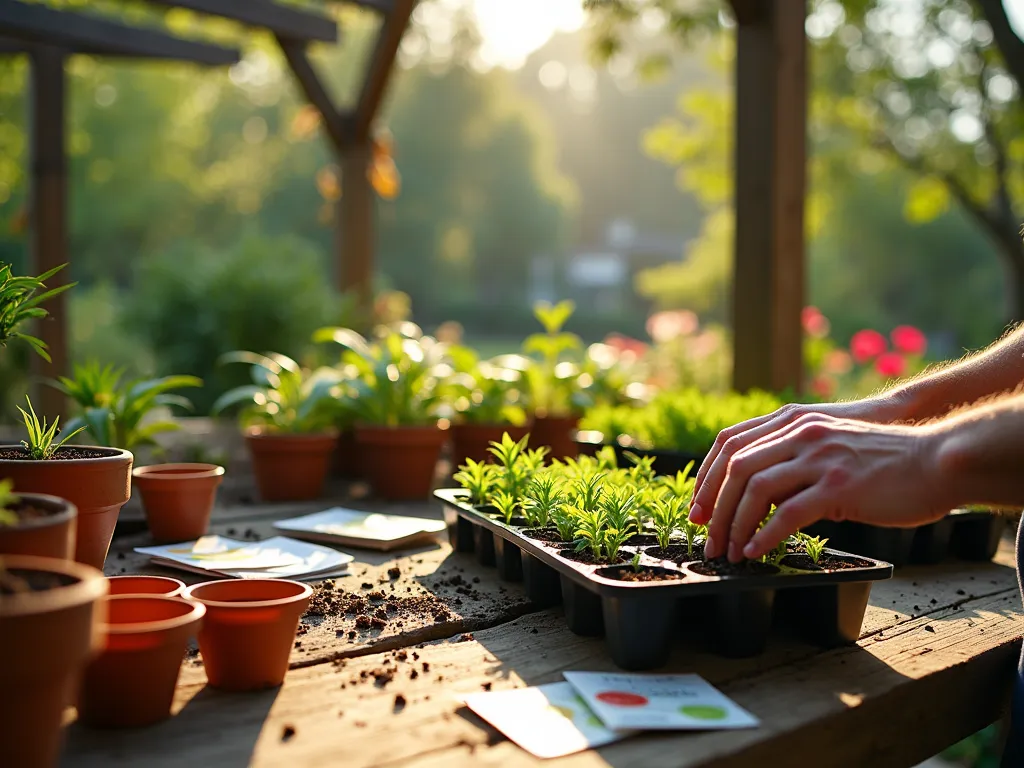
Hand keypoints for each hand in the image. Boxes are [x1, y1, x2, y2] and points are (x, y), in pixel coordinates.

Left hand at [692, 416, 948, 561]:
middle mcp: (800, 435)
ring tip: (729, 552)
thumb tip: (761, 500)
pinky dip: (765, 535)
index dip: (706, 477)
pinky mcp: (838, 486)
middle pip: (736, 468)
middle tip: (706, 538)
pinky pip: (788, 513)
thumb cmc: (883, 462)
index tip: (697, 509)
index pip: (730, 444)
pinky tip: (757, 552)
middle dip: (713, 507)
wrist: (936, 460)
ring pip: (755, 490)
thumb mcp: (829, 450)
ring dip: (734, 525)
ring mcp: (819, 459)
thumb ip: (794, 465)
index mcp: (793, 424)